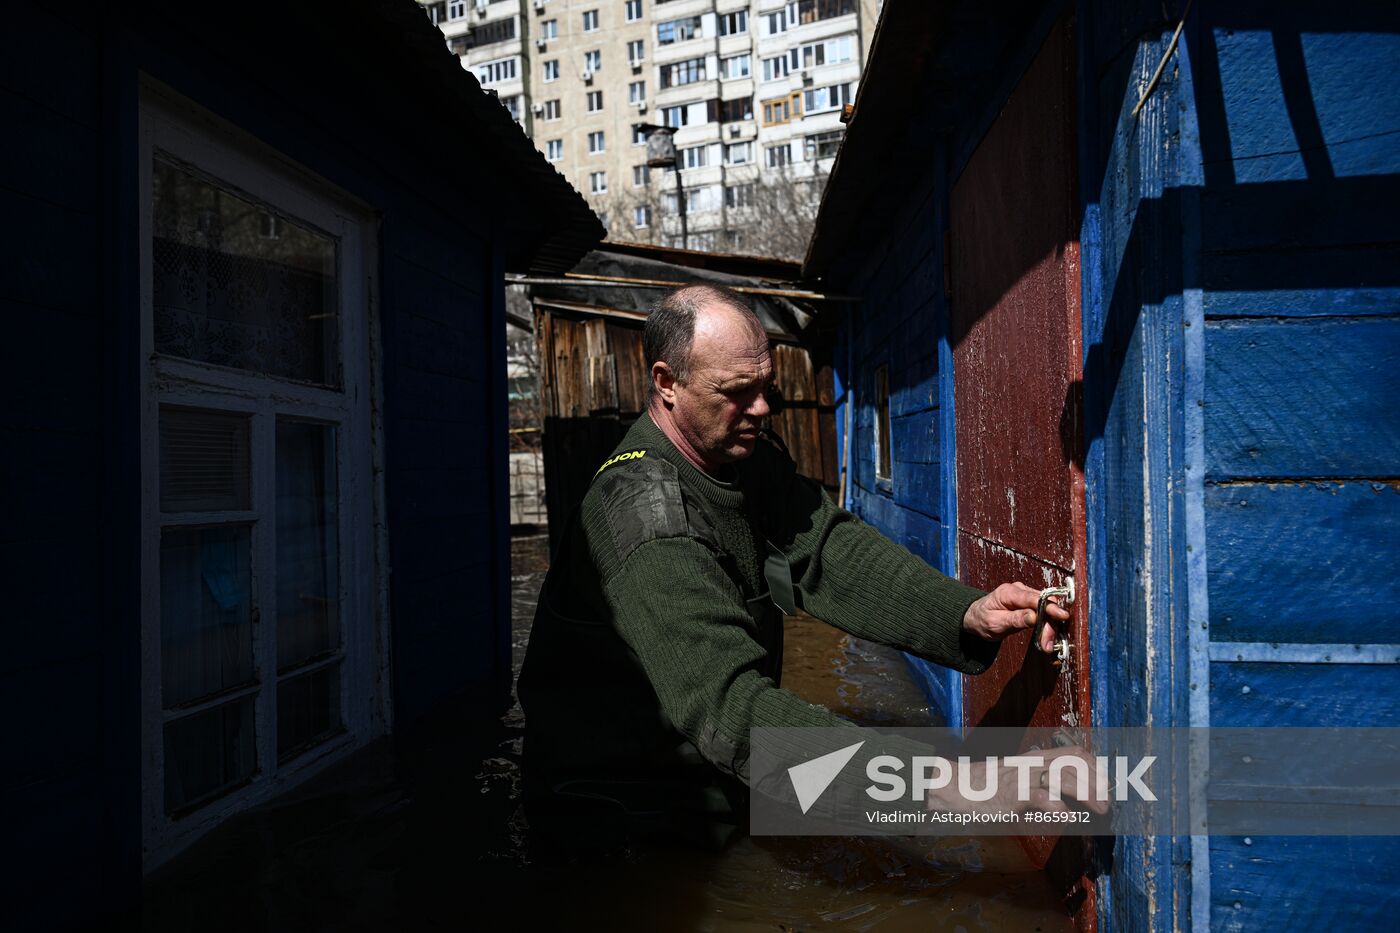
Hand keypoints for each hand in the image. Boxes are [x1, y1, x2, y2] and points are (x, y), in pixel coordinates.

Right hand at [926, 747, 1110, 819]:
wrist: (959, 786)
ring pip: (1062, 776)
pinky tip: (1065, 814)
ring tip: (1098, 807)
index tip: (1105, 784)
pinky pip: (1041, 797)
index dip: (1095, 766)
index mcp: (1036, 758)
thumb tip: (1063, 799)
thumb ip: (1041, 785)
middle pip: (1074, 763)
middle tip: (1107, 802)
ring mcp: (1024, 776)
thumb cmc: (988, 786)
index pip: (1074, 752)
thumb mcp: (1019, 779)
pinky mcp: (1014, 793)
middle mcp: (1033, 762)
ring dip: (1086, 792)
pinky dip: (1057, 807)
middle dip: (1096, 781)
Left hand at [962, 582, 1069, 652]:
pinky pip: (1043, 611)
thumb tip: (1034, 617)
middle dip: (1049, 624)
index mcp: (1009, 592)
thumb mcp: (995, 623)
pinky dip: (1046, 624)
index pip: (1035, 598)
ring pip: (1046, 608)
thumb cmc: (982, 620)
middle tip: (1047, 643)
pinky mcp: (1029, 602)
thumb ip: (1015, 619)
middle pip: (1044, 603)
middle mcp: (1019, 590)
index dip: (1050, 607)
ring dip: (1049, 627)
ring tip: (1046, 644)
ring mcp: (1025, 594)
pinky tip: (1045, 637)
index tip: (1062, 616)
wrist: (975, 617)